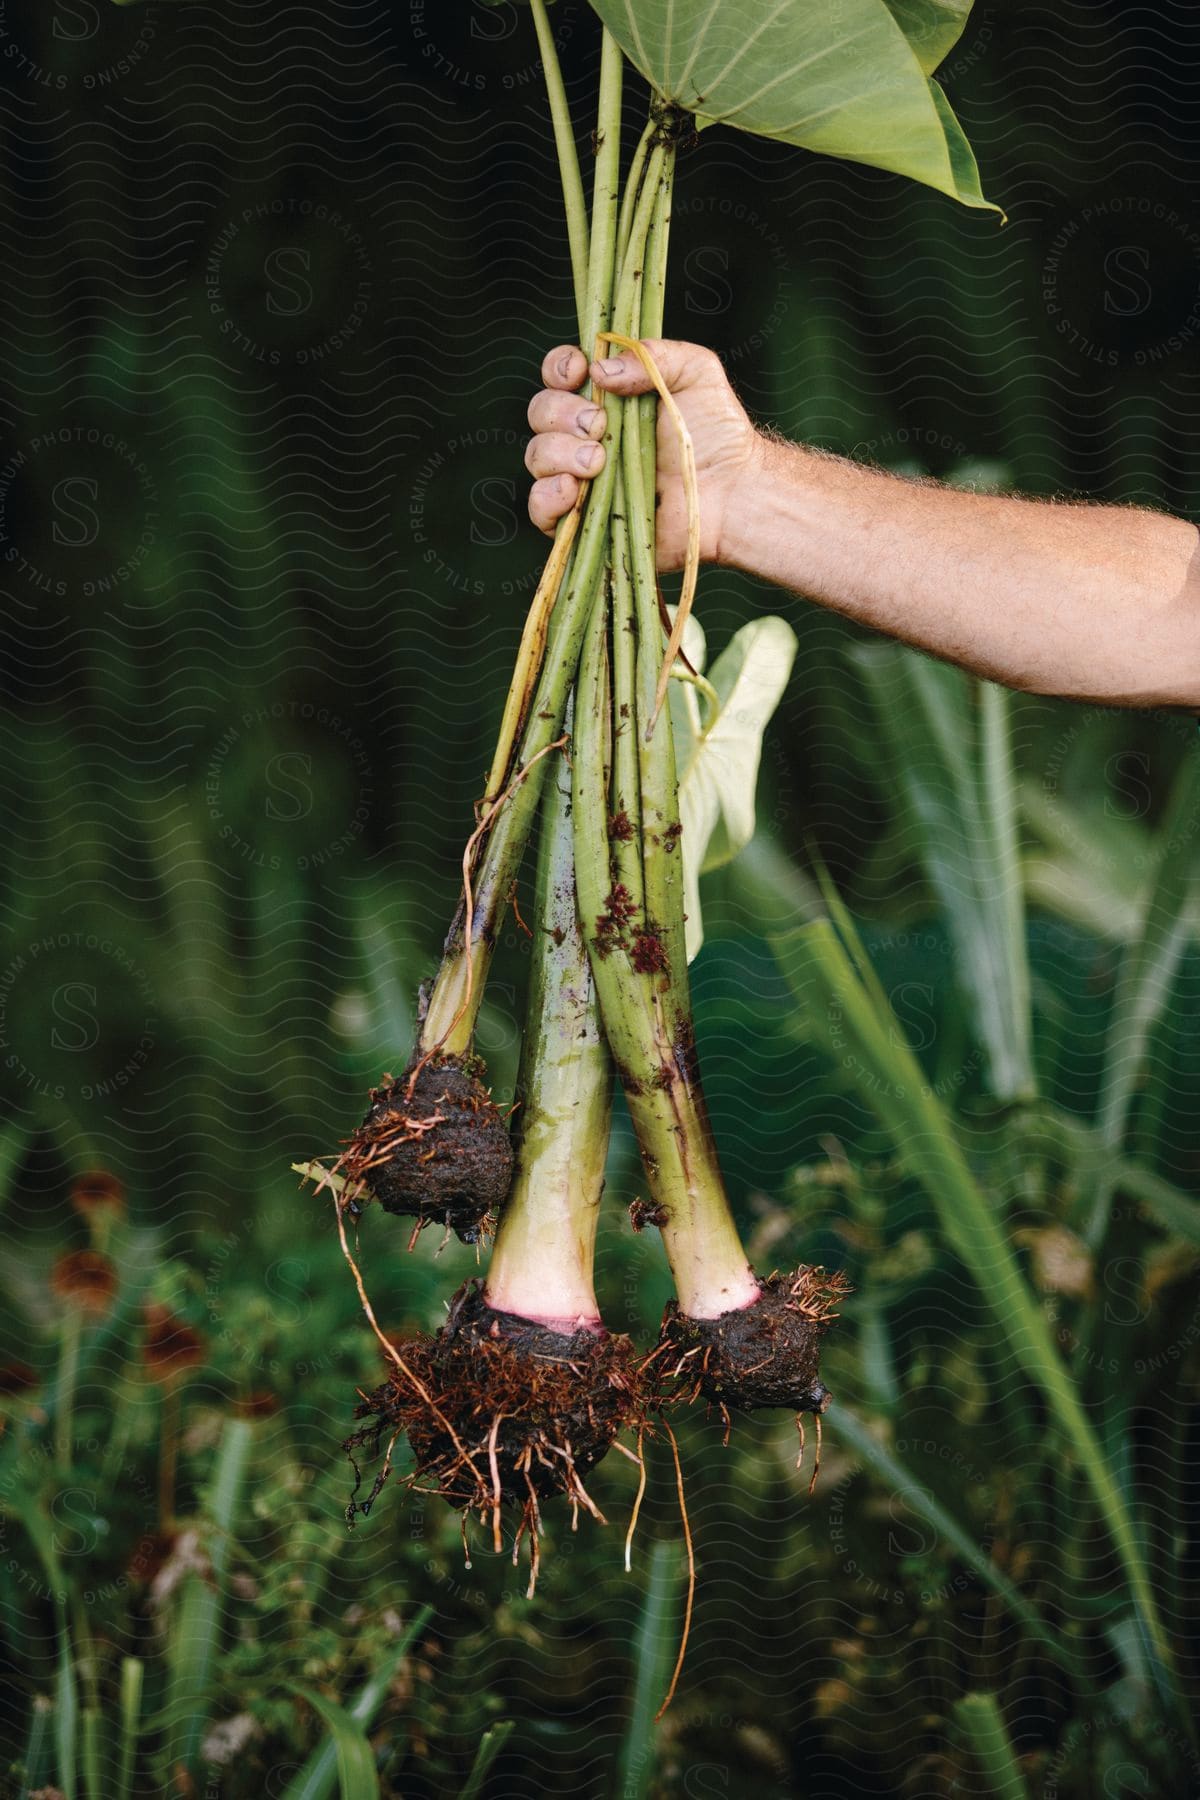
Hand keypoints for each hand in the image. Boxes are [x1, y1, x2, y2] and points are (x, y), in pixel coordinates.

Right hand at [524, 339, 760, 569]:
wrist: (732, 492)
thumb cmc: (718, 433)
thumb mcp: (695, 372)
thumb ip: (652, 355)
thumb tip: (599, 371)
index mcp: (606, 399)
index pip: (559, 376)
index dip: (559, 368)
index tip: (579, 372)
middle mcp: (587, 437)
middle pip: (541, 414)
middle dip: (562, 413)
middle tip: (600, 425)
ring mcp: (583, 480)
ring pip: (537, 458)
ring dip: (558, 453)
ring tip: (598, 461)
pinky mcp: (584, 522)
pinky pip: (540, 510)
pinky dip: (547, 497)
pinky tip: (574, 490)